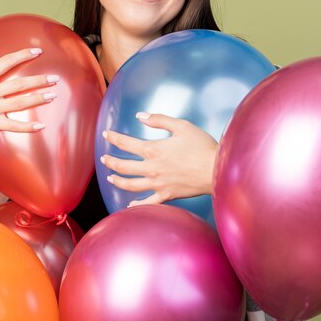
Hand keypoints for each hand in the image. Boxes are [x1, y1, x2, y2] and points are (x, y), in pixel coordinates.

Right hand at [0, 40, 58, 206]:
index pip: (5, 62)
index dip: (22, 55)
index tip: (38, 51)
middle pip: (18, 83)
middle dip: (39, 80)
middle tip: (55, 78)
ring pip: (19, 102)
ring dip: (38, 98)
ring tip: (53, 95)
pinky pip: (13, 125)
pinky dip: (27, 127)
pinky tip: (41, 126)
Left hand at [101, 112, 217, 206]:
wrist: (216, 170)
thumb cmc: (202, 146)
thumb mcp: (182, 126)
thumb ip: (159, 120)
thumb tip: (140, 116)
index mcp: (153, 150)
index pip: (126, 143)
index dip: (113, 138)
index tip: (106, 135)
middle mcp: (151, 168)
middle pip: (123, 166)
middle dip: (110, 161)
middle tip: (104, 158)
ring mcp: (157, 184)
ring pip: (130, 185)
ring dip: (118, 180)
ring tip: (110, 177)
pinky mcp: (167, 195)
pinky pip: (147, 202)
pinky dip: (136, 204)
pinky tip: (129, 205)